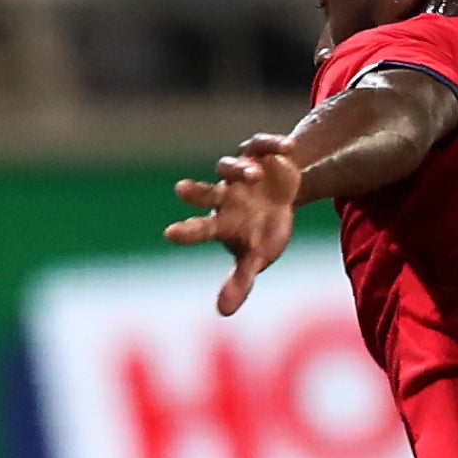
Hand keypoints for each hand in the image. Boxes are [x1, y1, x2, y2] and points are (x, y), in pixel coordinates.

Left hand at [163, 133, 301, 315]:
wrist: (281, 196)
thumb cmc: (262, 231)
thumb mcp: (255, 257)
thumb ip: (240, 282)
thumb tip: (223, 312)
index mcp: (220, 222)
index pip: (199, 228)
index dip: (187, 232)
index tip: (169, 234)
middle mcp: (224, 195)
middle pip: (204, 193)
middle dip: (195, 192)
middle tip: (180, 190)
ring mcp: (240, 172)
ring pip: (230, 167)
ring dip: (240, 171)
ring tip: (254, 176)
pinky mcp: (260, 153)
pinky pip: (262, 145)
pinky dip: (273, 144)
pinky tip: (288, 147)